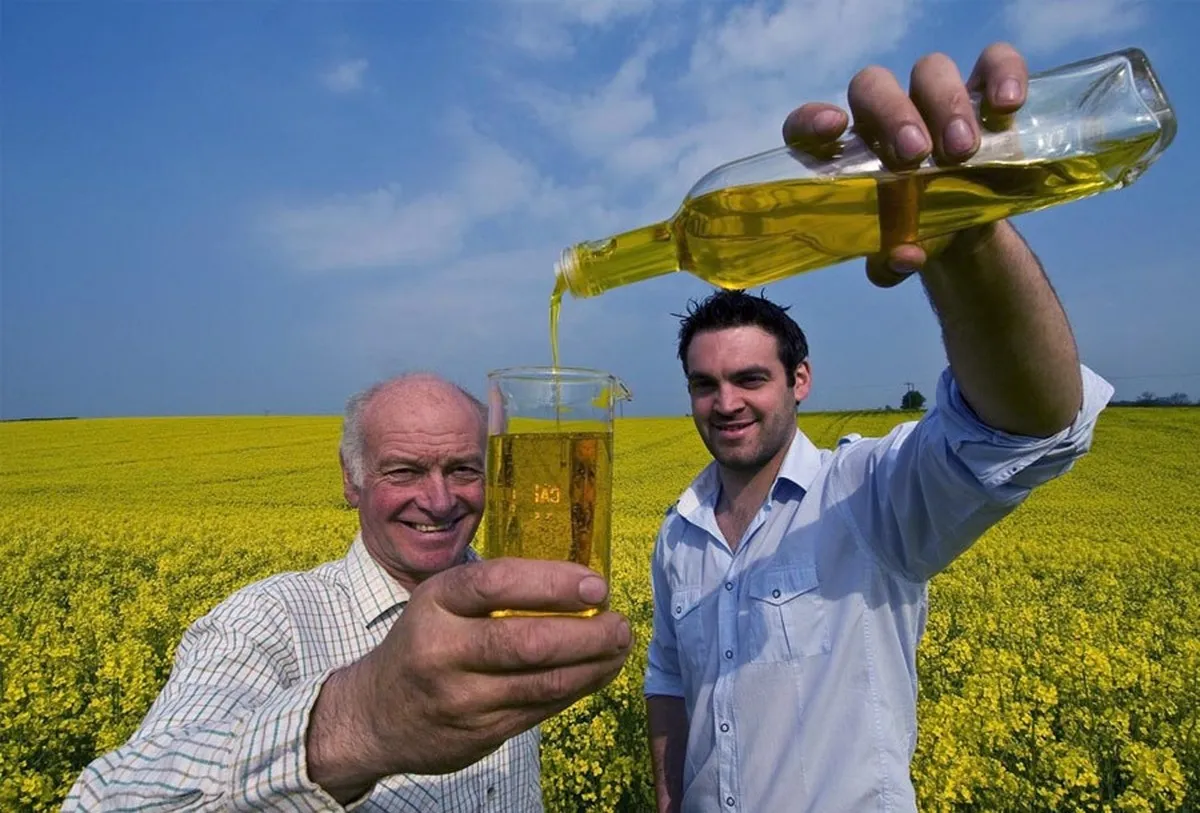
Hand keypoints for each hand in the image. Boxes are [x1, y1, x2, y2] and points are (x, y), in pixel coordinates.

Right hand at [335, 558, 631, 779]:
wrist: (374, 715)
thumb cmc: (425, 642)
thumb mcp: (441, 603)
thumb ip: (497, 593)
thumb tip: (581, 588)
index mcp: (436, 603)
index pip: (498, 584)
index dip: (554, 583)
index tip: (597, 587)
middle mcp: (443, 650)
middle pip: (528, 642)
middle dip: (588, 634)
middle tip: (620, 624)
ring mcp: (460, 698)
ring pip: (543, 683)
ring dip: (593, 666)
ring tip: (618, 648)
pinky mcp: (477, 735)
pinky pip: (540, 709)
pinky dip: (576, 690)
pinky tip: (595, 674)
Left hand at [781, 42, 1029, 286]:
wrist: (963, 229)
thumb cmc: (913, 232)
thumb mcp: (898, 256)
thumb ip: (890, 262)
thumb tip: (905, 257)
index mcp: (845, 151)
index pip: (809, 123)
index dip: (812, 120)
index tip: (834, 129)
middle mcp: (884, 114)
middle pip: (873, 86)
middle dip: (894, 115)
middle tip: (917, 156)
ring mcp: (933, 98)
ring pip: (930, 71)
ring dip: (946, 105)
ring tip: (964, 152)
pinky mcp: (983, 92)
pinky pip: (993, 61)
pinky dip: (1003, 73)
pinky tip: (1007, 106)